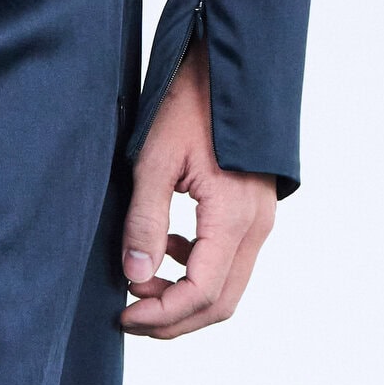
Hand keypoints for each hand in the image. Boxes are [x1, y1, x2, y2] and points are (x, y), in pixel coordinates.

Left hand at [120, 39, 276, 338]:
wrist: (229, 65)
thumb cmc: (191, 102)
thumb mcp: (154, 161)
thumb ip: (145, 223)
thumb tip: (135, 278)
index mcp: (233, 217)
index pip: (201, 293)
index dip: (161, 315)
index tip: (123, 316)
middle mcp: (256, 226)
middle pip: (219, 303)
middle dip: (173, 319)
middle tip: (129, 317)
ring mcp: (260, 220)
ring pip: (227, 287)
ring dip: (184, 298)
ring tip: (140, 283)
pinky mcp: (254, 212)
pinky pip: (230, 262)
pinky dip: (196, 271)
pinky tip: (166, 250)